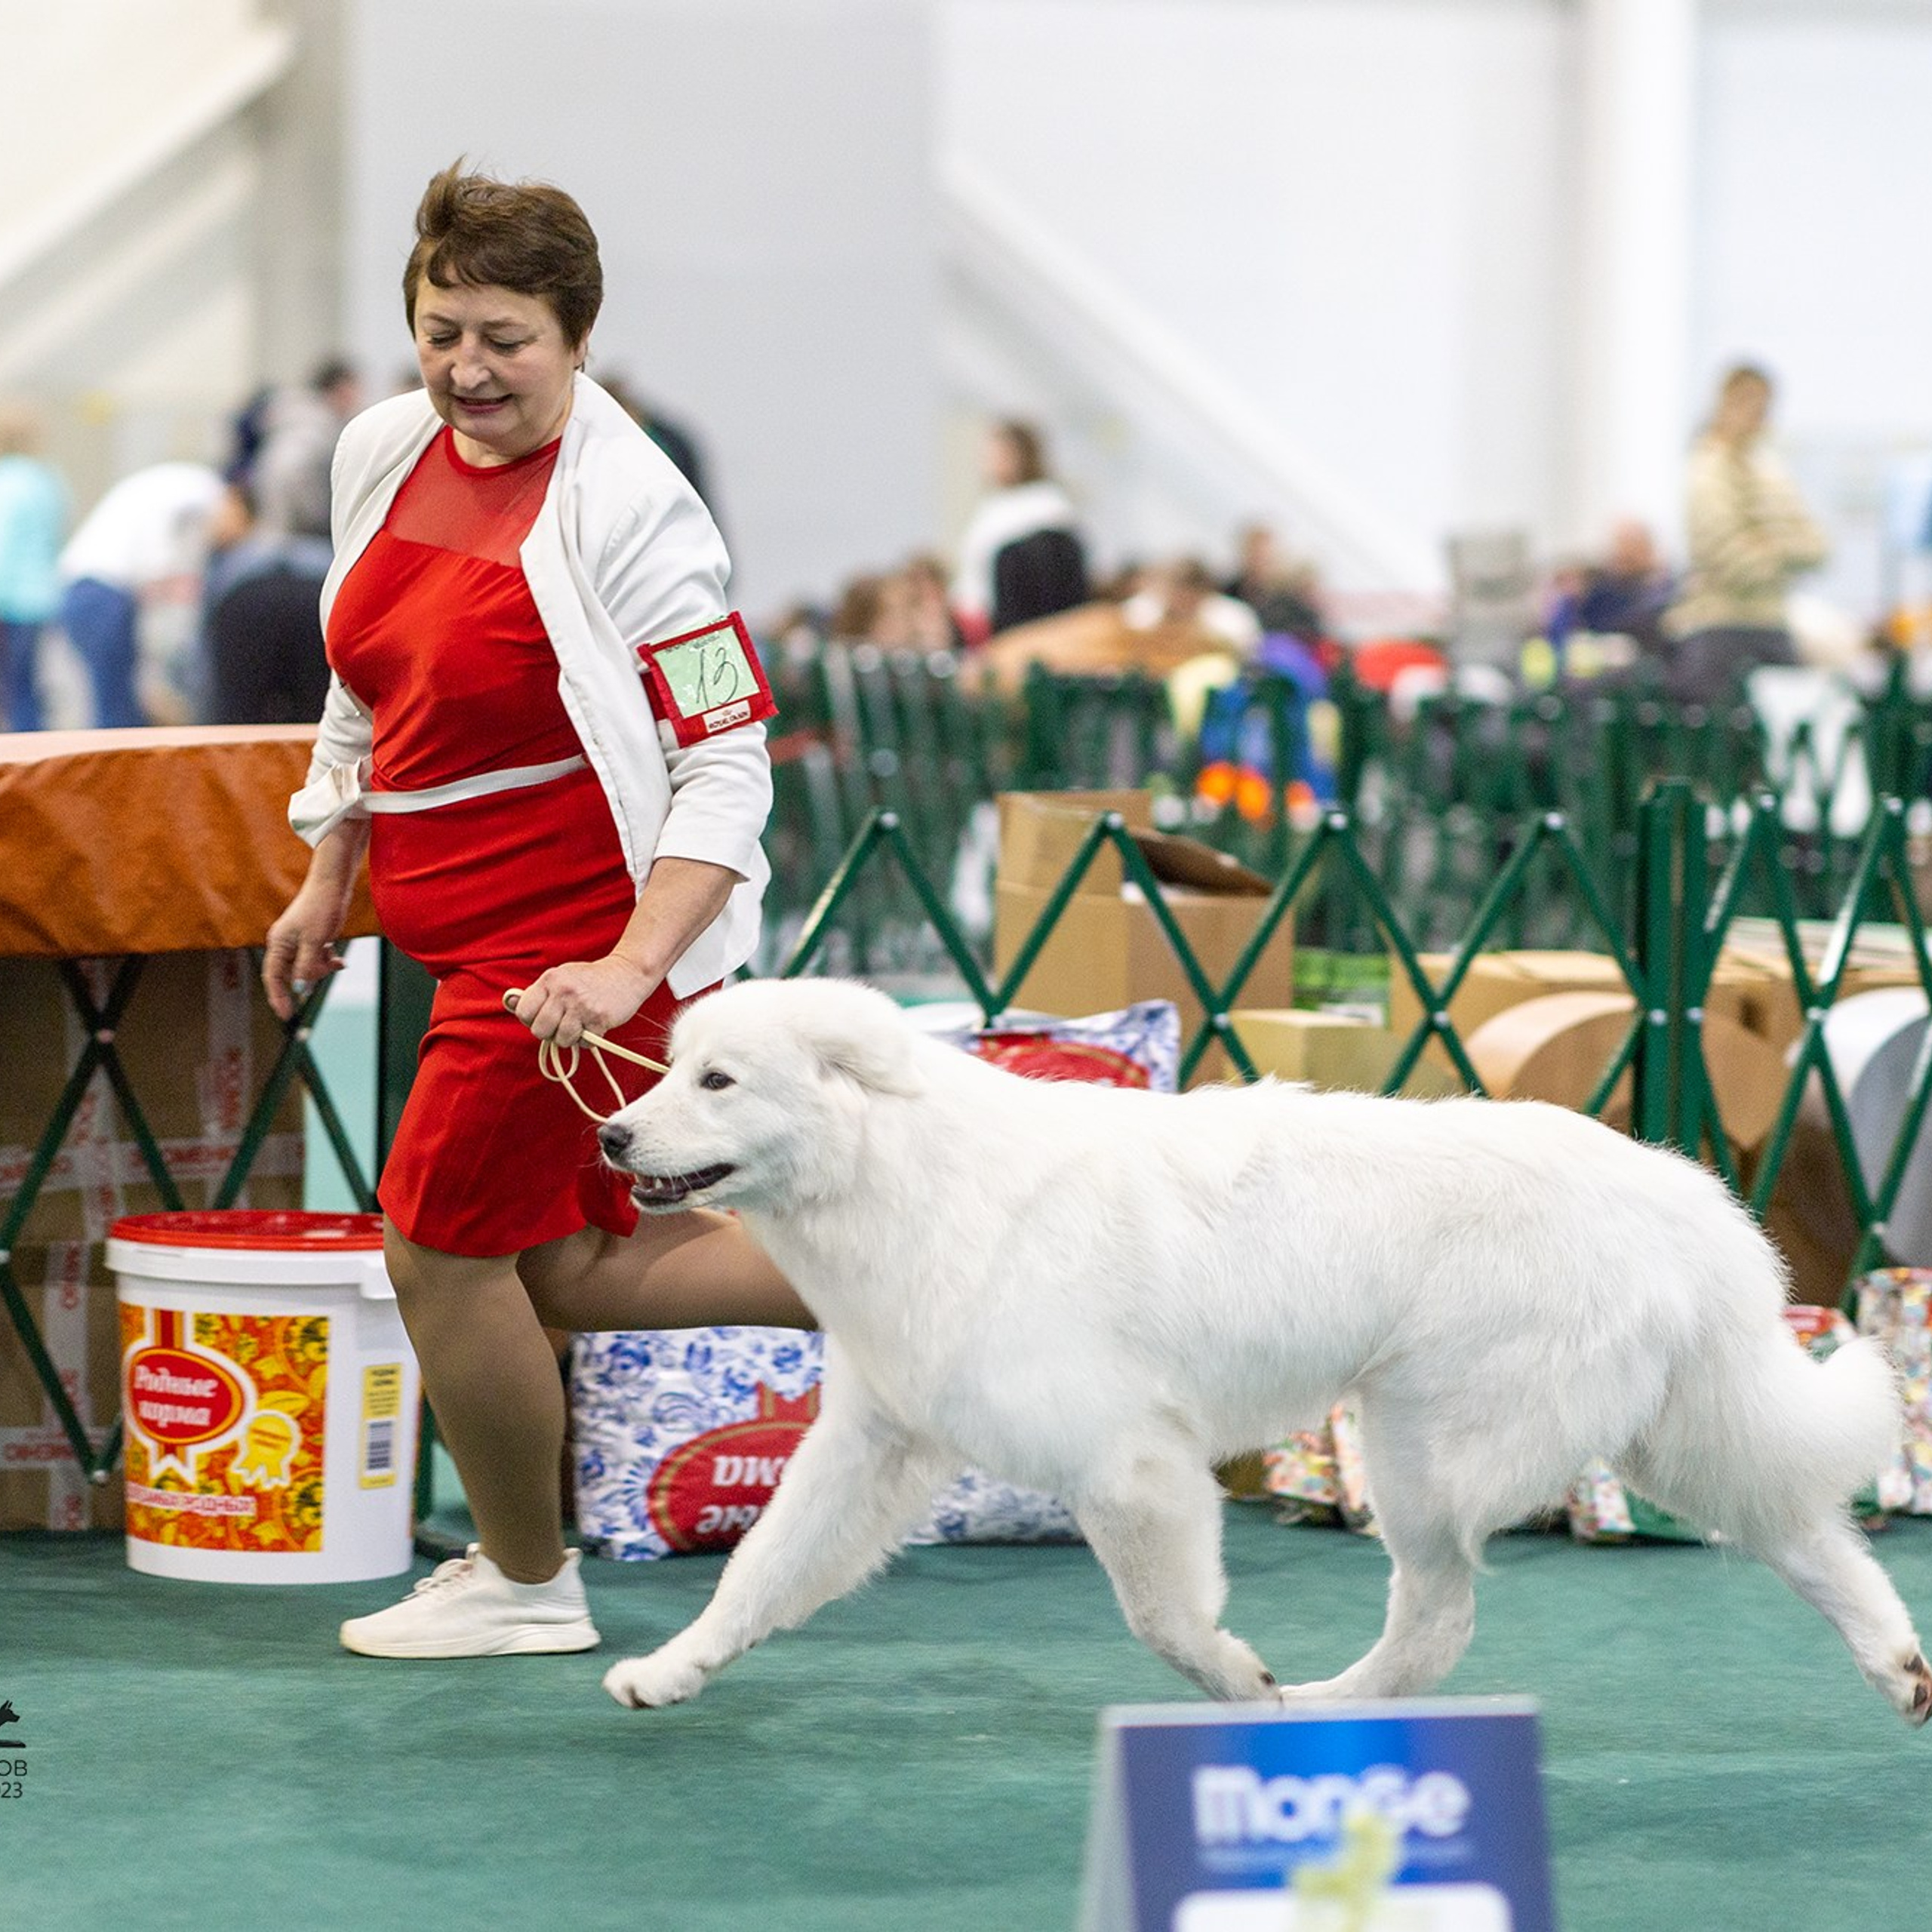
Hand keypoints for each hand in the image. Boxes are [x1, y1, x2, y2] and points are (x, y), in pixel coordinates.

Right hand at [263, 882, 350, 1020]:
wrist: (334, 886)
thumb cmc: (320, 909)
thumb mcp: (314, 941)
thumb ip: (306, 966)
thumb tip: (300, 988)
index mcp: (278, 944)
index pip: (273, 977)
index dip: (278, 997)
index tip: (286, 1015)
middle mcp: (285, 945)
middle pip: (293, 975)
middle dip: (311, 976)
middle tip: (327, 965)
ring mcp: (298, 943)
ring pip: (307, 968)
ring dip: (322, 968)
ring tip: (333, 954)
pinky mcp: (312, 940)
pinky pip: (317, 960)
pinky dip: (328, 961)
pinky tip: (339, 960)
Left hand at [510, 954, 659, 1046]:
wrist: (627, 973)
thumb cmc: (590, 979)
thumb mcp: (560, 978)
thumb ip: (536, 993)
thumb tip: (509, 1002)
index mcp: (550, 980)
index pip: (523, 1012)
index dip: (532, 1020)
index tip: (545, 1016)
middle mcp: (563, 991)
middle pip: (540, 1031)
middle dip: (550, 1033)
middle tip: (563, 1024)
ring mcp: (582, 1005)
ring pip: (561, 1040)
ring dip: (570, 1038)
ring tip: (580, 1025)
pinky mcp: (599, 1018)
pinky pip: (585, 1043)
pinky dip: (589, 1040)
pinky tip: (594, 1025)